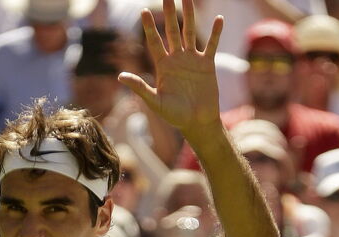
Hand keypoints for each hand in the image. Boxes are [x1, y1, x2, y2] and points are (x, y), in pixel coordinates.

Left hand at [119, 0, 222, 136]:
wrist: (196, 122)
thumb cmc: (174, 115)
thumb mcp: (154, 101)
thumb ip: (140, 87)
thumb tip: (120, 76)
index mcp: (162, 66)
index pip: (154, 42)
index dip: (150, 27)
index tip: (144, 11)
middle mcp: (176, 59)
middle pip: (172, 32)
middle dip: (169, 14)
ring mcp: (192, 60)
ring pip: (190, 33)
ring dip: (189, 16)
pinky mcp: (207, 65)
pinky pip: (211, 45)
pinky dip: (215, 33)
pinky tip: (219, 19)